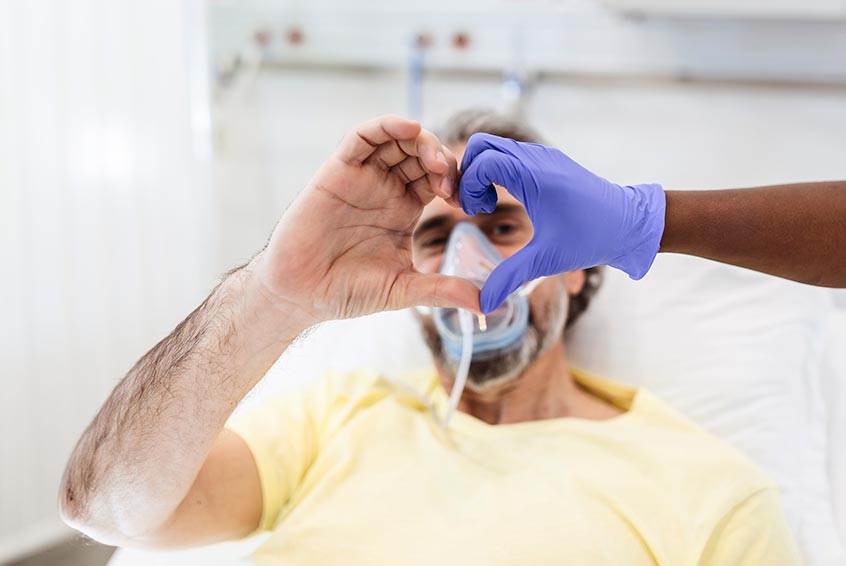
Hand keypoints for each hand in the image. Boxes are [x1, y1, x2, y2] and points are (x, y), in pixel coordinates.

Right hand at [256, 115, 480, 325]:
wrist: (301, 294)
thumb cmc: (346, 290)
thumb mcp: (402, 289)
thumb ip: (440, 290)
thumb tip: (483, 303)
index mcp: (404, 210)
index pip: (438, 181)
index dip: (457, 183)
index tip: (470, 202)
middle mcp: (385, 188)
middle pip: (422, 156)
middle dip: (443, 162)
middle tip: (455, 181)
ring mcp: (362, 178)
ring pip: (397, 141)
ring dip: (422, 142)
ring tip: (437, 161)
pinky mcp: (338, 171)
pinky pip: (361, 138)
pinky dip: (385, 126)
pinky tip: (408, 129)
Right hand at [459, 133, 665, 313]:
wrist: (630, 224)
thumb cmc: (591, 238)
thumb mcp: (546, 260)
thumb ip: (509, 277)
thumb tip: (482, 303)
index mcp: (535, 175)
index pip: (482, 160)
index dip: (468, 184)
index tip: (474, 212)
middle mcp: (537, 158)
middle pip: (482, 145)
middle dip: (468, 173)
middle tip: (473, 206)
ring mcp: (542, 156)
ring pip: (494, 147)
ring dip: (481, 172)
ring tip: (486, 205)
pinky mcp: (548, 162)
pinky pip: (510, 154)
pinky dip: (496, 171)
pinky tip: (505, 199)